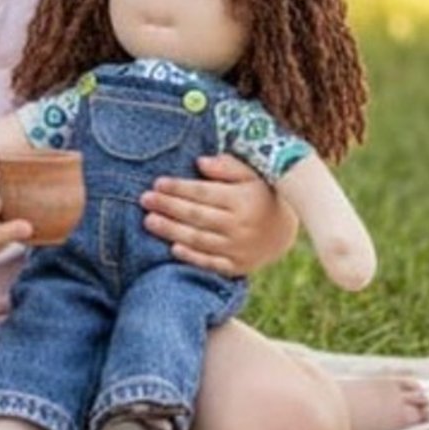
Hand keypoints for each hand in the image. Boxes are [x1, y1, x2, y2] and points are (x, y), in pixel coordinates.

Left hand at [145, 153, 298, 278]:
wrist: (284, 233)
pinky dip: (191, 256)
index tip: (158, 183)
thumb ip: (227, 166)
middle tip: (144, 199)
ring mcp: (239, 248)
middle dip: (168, 207)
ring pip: (199, 239)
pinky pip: (210, 262)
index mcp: (243, 200)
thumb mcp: (251, 175)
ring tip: (149, 221)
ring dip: (171, 231)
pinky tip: (172, 248)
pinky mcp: (237, 266)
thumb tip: (200, 162)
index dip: (179, 188)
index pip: (204, 193)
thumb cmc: (260, 195)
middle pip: (197, 216)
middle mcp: (240, 225)